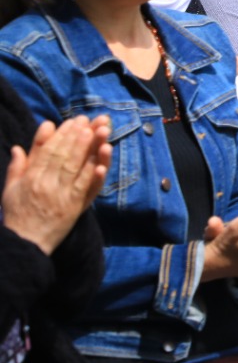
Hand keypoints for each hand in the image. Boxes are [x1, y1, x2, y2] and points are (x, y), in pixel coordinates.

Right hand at [2, 116, 110, 254]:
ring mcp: (61, 195)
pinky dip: (94, 175)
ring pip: (76, 167)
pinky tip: (102, 164)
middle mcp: (45, 183)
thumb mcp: (10, 189)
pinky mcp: (74, 207)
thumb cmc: (18, 215)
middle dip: (77, 135)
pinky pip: (85, 188)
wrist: (25, 243)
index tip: (71, 121)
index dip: (60, 135)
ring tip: (98, 132)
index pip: (47, 151)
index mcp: (30, 177)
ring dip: (89, 149)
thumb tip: (18, 146)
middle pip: (64, 155)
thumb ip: (17, 167)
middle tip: (88, 120)